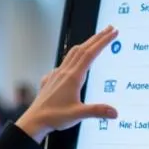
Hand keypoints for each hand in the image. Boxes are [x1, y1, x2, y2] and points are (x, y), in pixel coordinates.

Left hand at [15, 27, 120, 142]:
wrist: (34, 120)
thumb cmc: (54, 117)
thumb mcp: (78, 114)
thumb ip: (97, 111)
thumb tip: (114, 112)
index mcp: (73, 77)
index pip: (91, 54)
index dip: (103, 42)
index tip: (113, 32)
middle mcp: (64, 72)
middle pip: (83, 49)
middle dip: (97, 37)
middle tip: (110, 28)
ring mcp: (56, 74)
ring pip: (73, 53)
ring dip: (86, 44)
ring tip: (95, 40)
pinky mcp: (51, 79)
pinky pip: (64, 62)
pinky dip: (73, 56)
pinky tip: (74, 62)